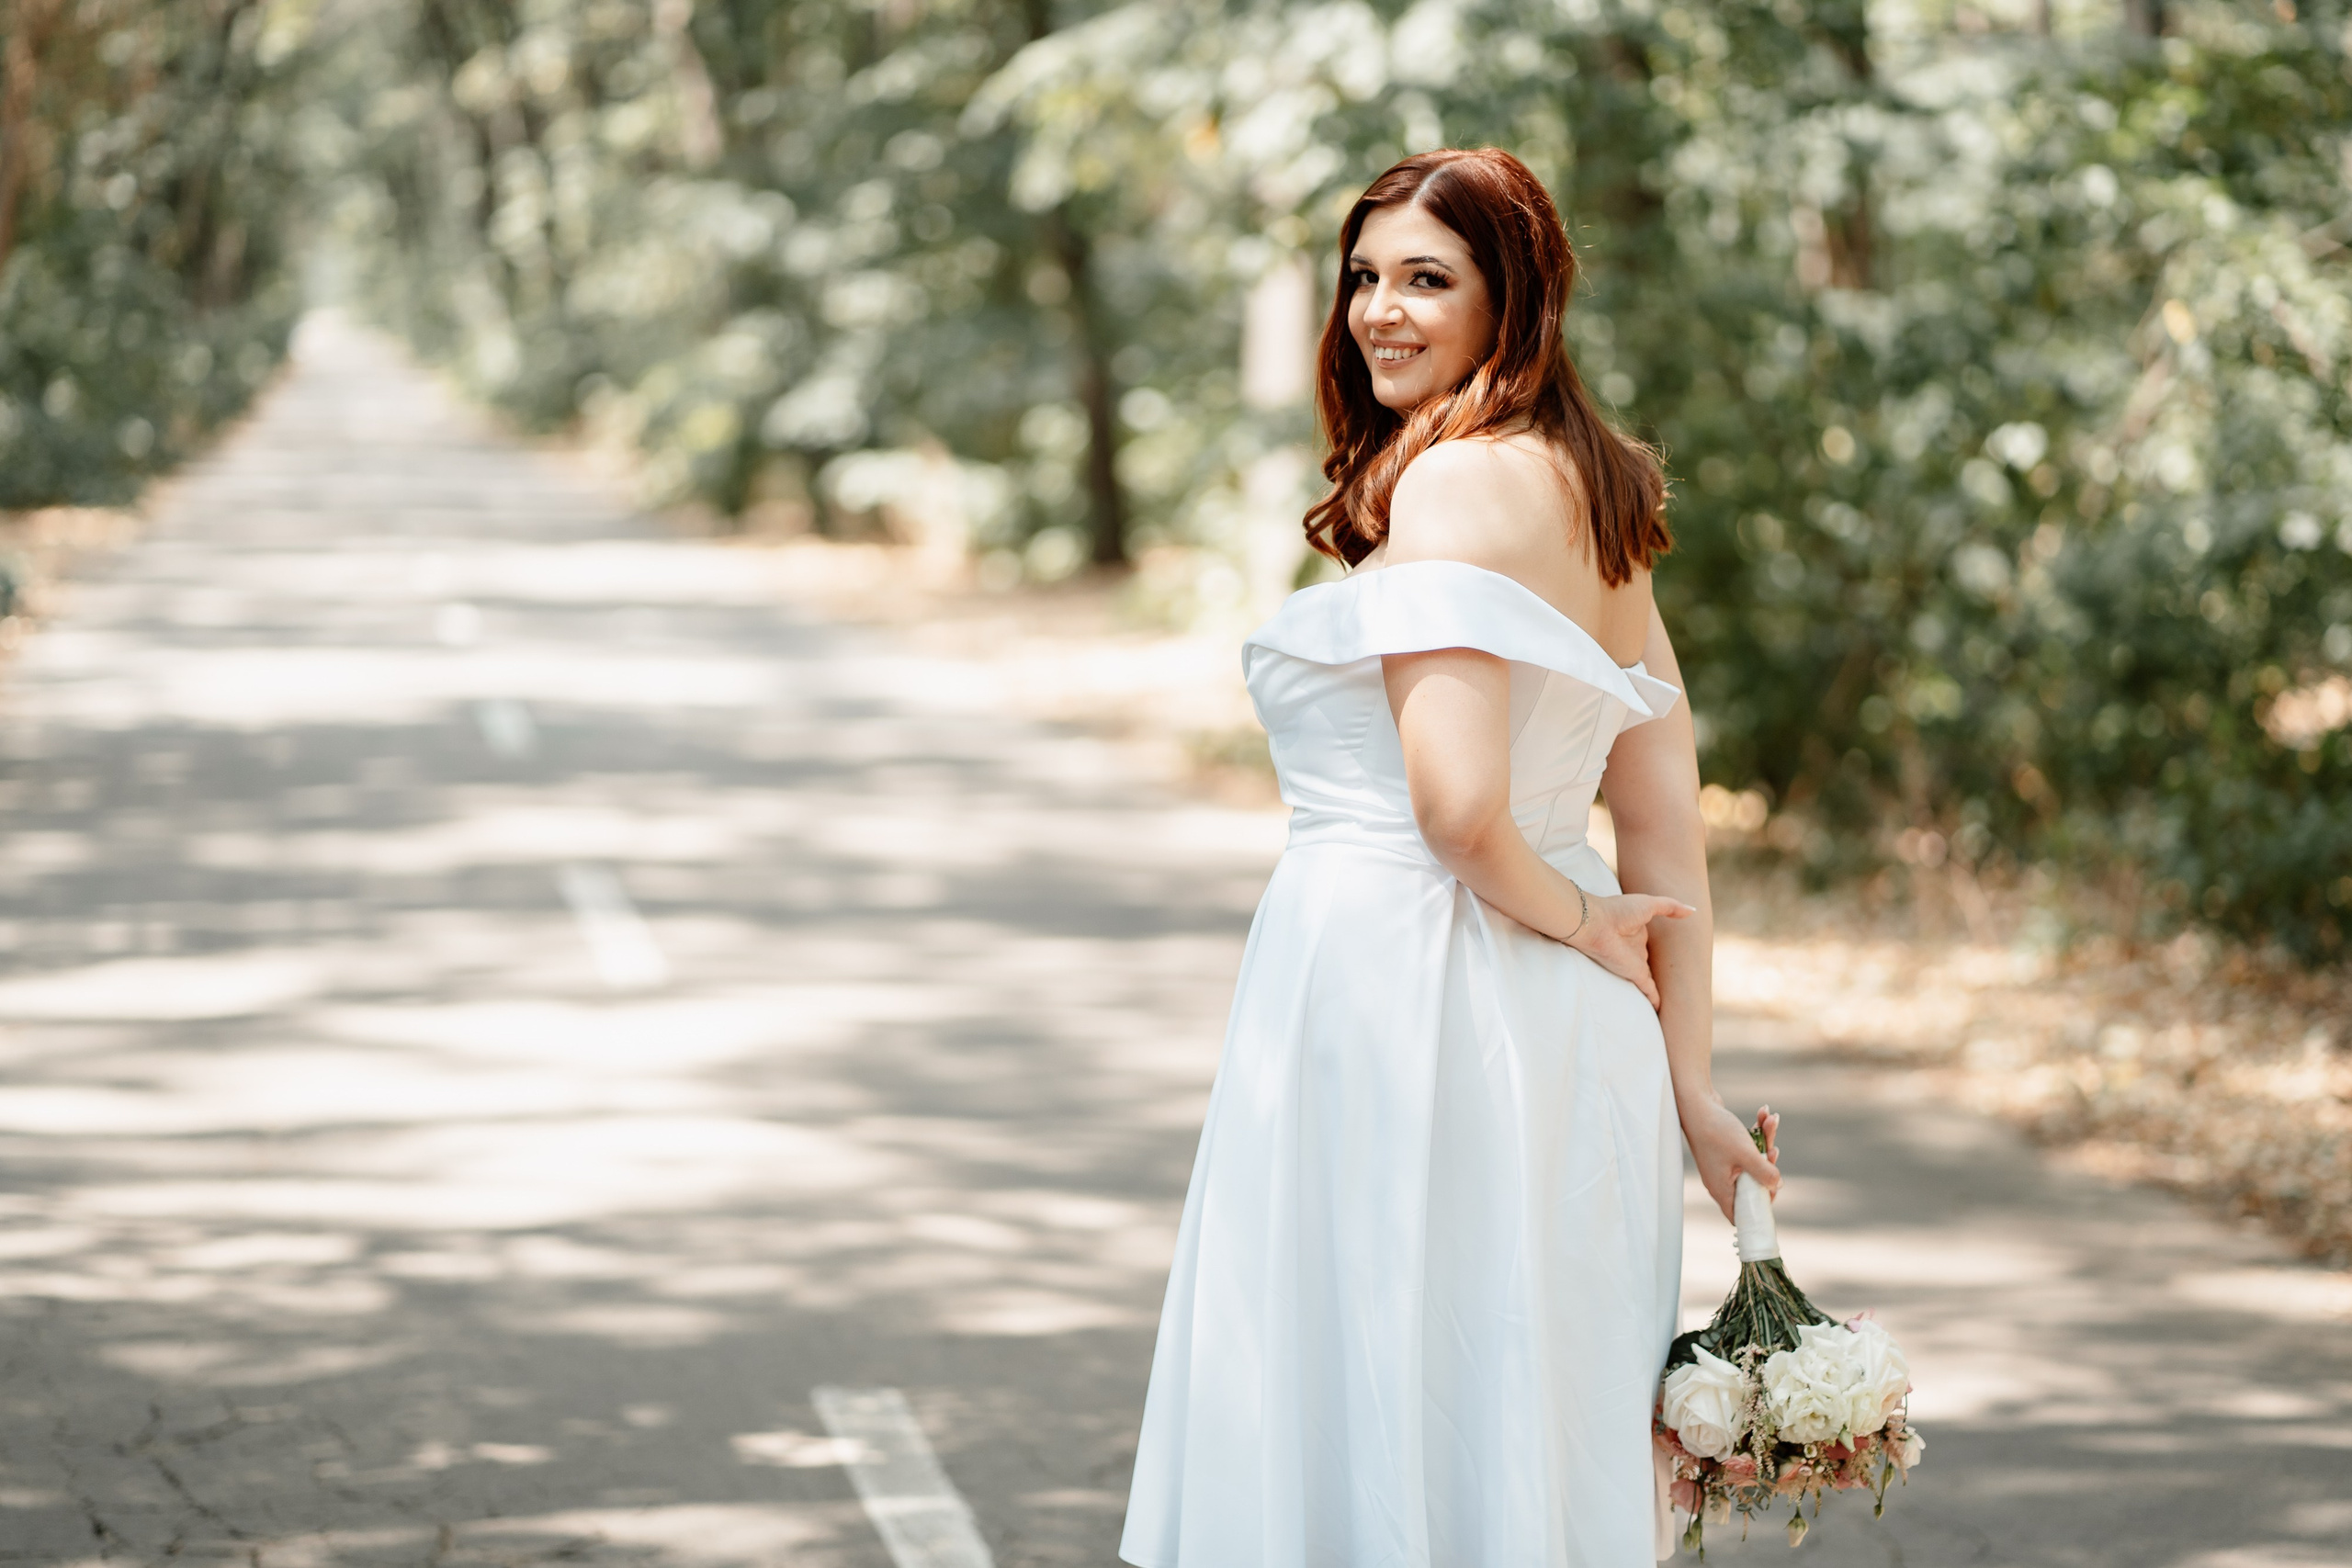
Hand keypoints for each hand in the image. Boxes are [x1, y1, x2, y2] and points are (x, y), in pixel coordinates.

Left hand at [1564, 891, 1691, 1006]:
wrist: (1594, 923)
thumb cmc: (1618, 910)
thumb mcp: (1648, 903)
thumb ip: (1670, 907)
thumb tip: (1692, 911)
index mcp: (1637, 932)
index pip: (1647, 941)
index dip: (1656, 946)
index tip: (1668, 952)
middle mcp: (1635, 949)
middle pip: (1648, 961)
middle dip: (1655, 968)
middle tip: (1668, 978)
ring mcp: (1634, 963)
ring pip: (1648, 978)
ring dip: (1654, 987)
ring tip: (1666, 994)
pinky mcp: (1634, 975)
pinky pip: (1649, 990)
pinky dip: (1654, 999)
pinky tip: (1659, 1009)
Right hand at [1681, 1095, 1780, 1222]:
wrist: (1696, 1102)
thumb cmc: (1716, 1130)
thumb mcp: (1746, 1154)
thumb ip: (1764, 1173)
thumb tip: (1777, 1185)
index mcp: (1722, 1189)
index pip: (1740, 1213)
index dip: (1758, 1207)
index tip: (1771, 1190)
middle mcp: (1721, 1180)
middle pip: (1752, 1184)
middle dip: (1768, 1165)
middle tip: (1773, 1150)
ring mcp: (1723, 1164)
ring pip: (1753, 1161)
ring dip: (1765, 1141)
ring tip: (1771, 1120)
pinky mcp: (1725, 1149)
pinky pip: (1747, 1147)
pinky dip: (1757, 1133)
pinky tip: (1763, 1114)